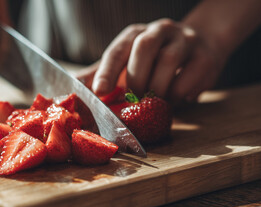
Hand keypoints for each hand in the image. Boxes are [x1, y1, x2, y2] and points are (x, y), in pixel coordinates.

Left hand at [78, 18, 227, 102]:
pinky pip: (191, 76)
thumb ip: (101, 73)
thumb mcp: (125, 64)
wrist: (198, 49)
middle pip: (144, 48)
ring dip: (158, 88)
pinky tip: (175, 100)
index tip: (100, 92)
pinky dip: (179, 94)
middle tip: (134, 99)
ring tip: (155, 103)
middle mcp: (159, 31)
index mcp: (134, 34)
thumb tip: (73, 86)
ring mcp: (184, 40)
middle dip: (136, 79)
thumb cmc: (152, 61)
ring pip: (169, 60)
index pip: (117, 50)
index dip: (107, 71)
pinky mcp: (205, 56)